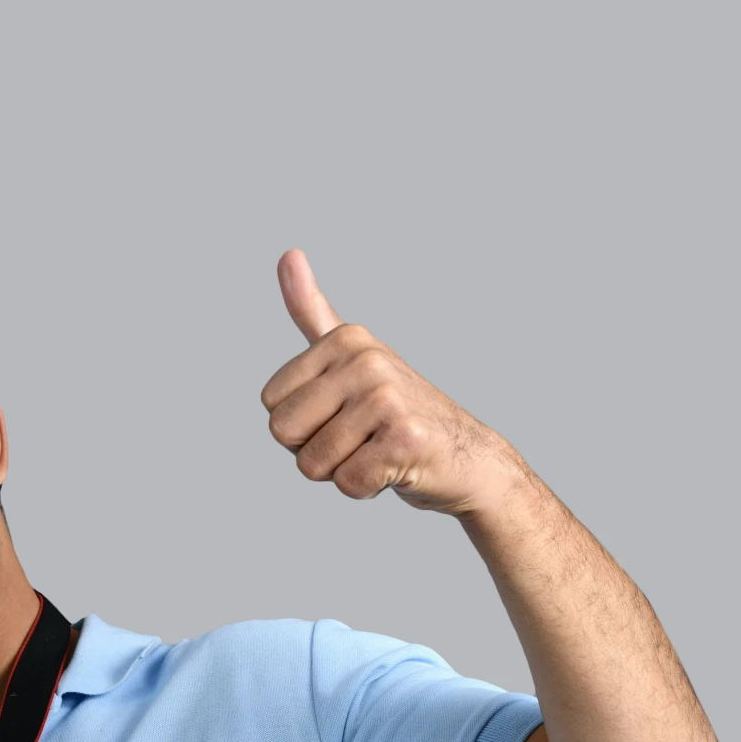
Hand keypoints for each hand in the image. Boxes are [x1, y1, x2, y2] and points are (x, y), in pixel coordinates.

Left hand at [260, 249, 525, 511]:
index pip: (271, 404)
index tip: (343, 415)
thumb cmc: (398, 413)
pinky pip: (347, 483)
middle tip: (359, 439)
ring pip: (312, 464)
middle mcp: (366, 361)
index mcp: (346, 339)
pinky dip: (366, 488)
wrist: (468, 458)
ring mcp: (387, 398)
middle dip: (313, 451)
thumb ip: (314, 312)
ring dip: (341, 472)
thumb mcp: (353, 356)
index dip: (301, 426)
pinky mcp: (405, 440)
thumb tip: (287, 253)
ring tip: (378, 452)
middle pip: (282, 432)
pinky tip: (396, 470)